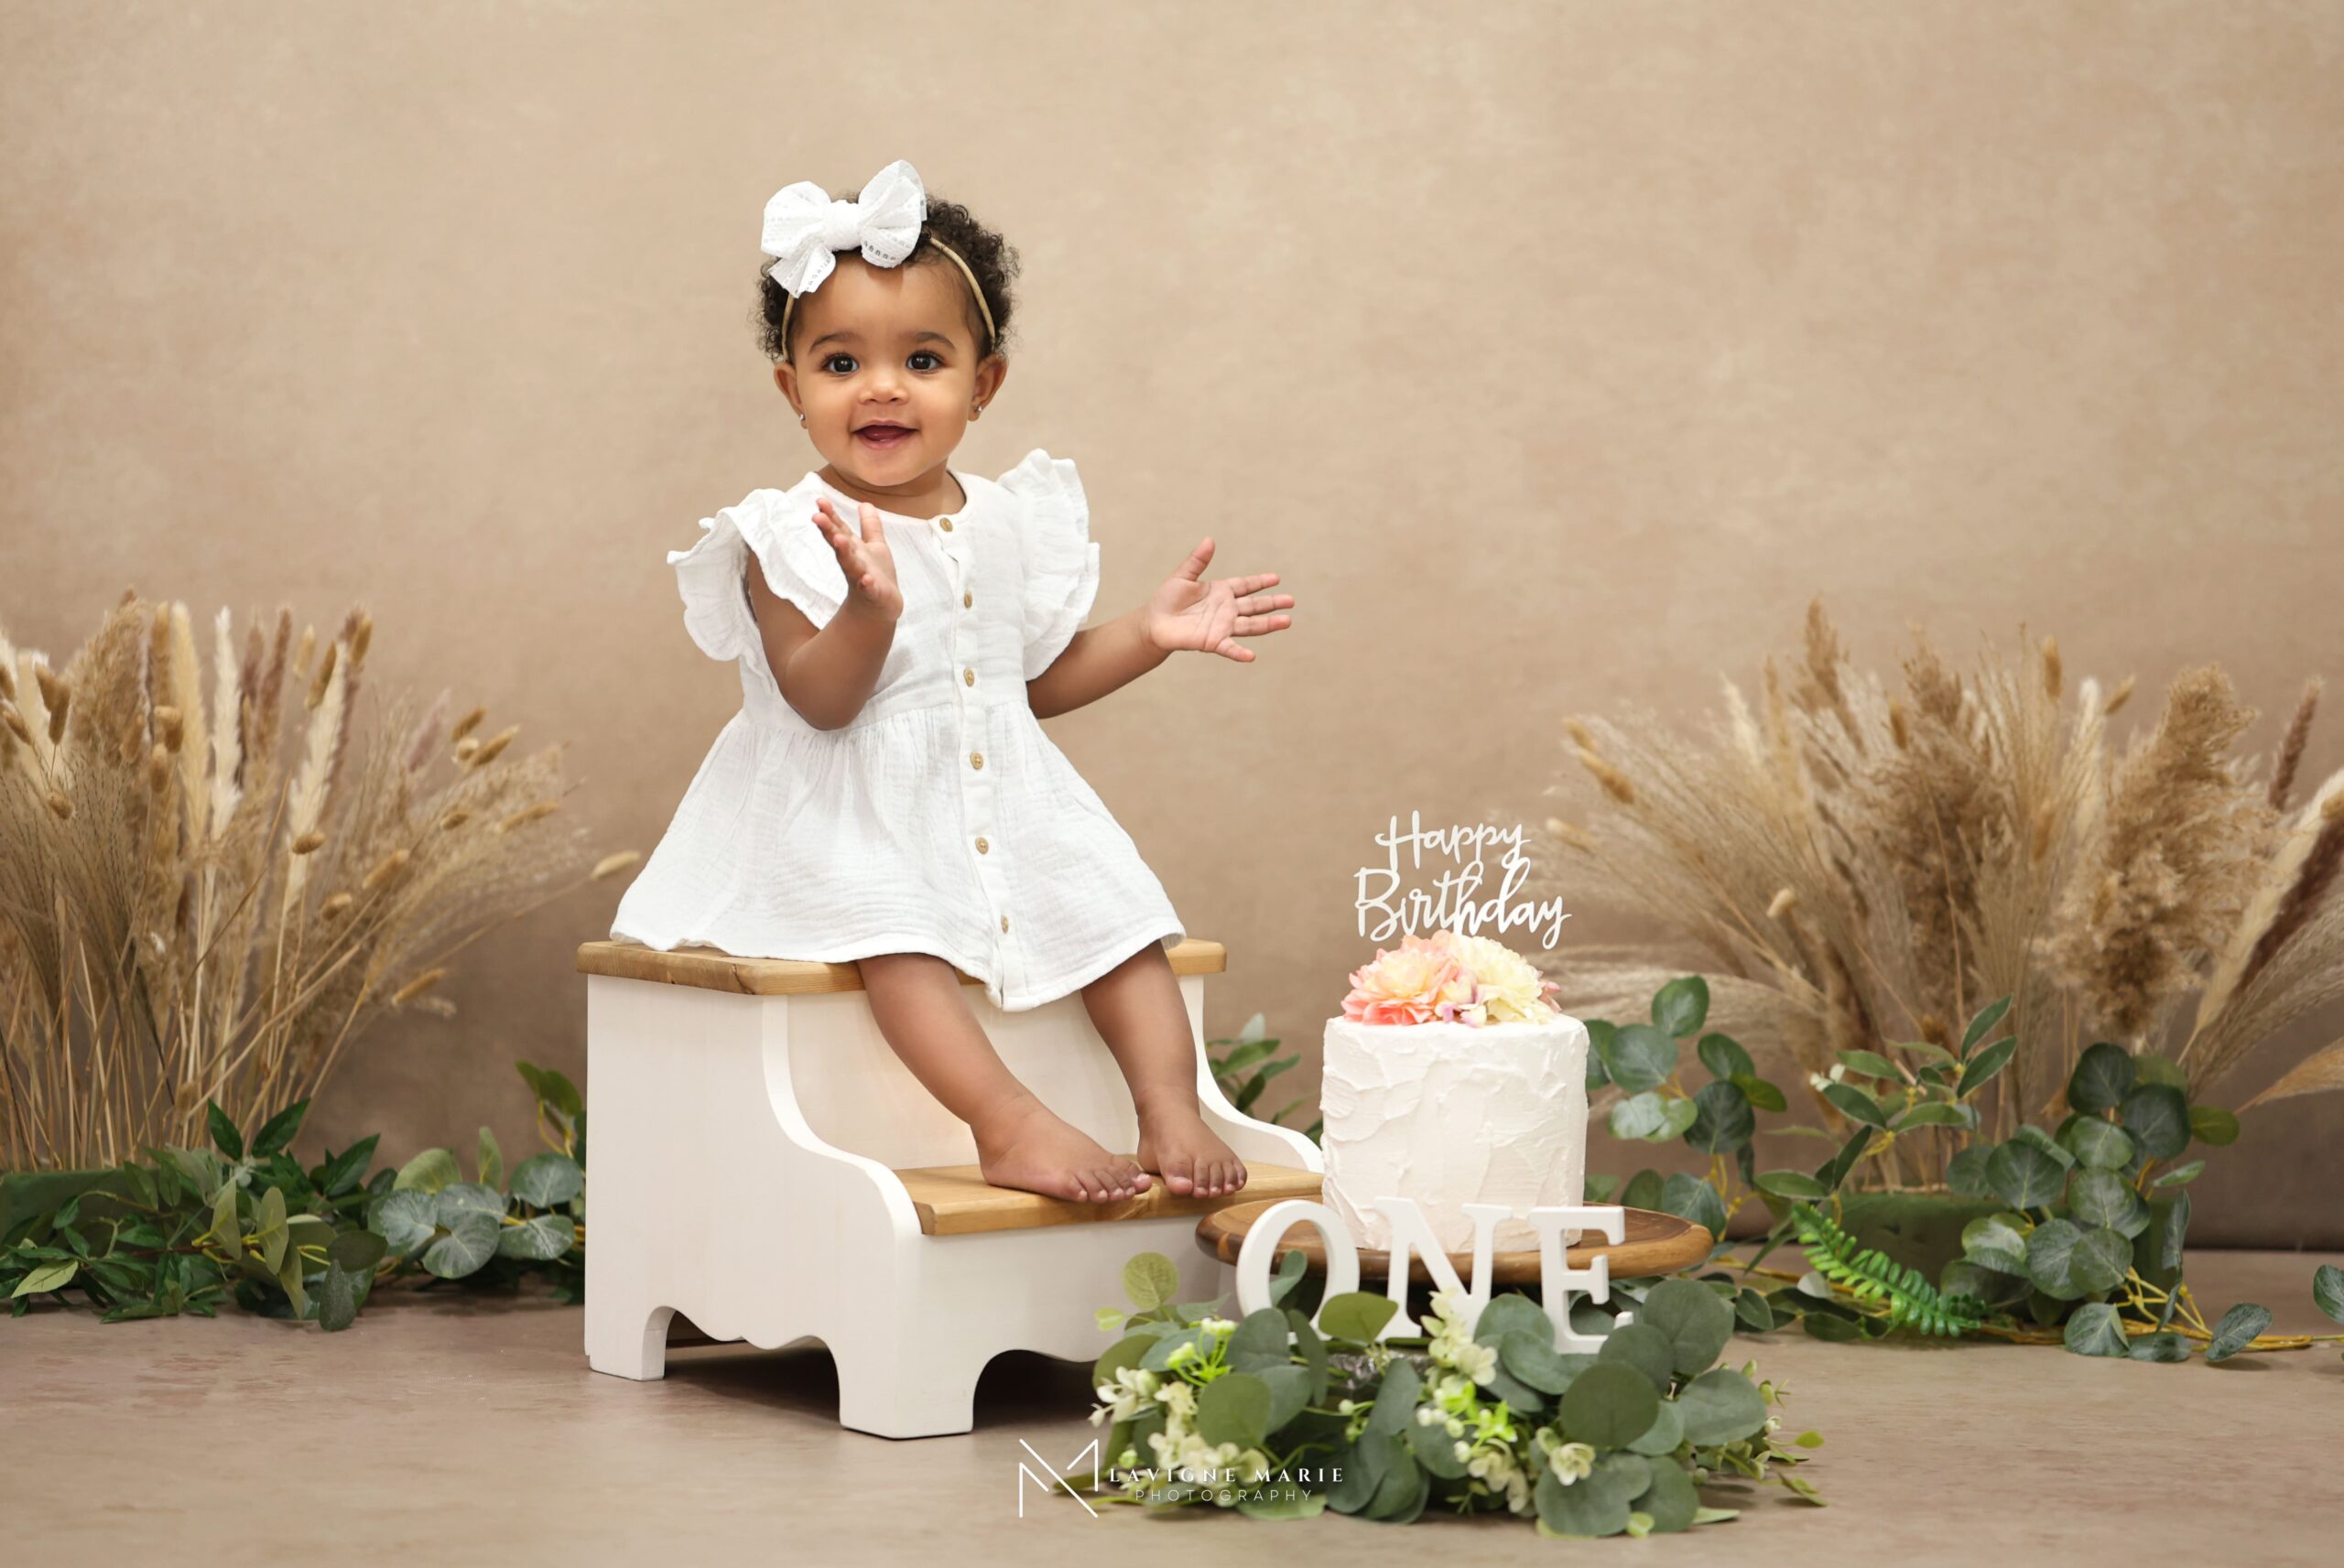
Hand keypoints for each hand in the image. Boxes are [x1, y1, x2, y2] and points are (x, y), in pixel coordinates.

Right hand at [810, 496, 901, 621]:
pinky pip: (868, 588)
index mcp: (853, 549)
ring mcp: (861, 578)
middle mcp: (853, 562)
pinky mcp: (872, 594)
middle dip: (829, 531)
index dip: (830, 515)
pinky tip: (867, 580)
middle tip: (817, 517)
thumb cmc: (875, 574)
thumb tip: (865, 503)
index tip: (820, 500)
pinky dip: (867, 584)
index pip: (838, 529)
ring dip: (844, 552)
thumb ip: (869, 526)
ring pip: (850, 564)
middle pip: (838, 544)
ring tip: (839, 540)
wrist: (880, 608)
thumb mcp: (874, 546)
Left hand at [1143, 538, 1293, 660]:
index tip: (1277, 578)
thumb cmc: (1167, 599)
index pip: (1246, 586)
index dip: (1260, 582)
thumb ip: (1197, 561)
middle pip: (1255, 606)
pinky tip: (1251, 656)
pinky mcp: (1212, 642)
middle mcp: (1226, 610)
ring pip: (1250, 625)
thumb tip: (1209, 540)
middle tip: (1291, 601)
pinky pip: (1229, 647)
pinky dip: (1239, 652)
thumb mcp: (1183, 576)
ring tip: (1287, 622)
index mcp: (1221, 592)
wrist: (1154, 623)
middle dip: (1273, 603)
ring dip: (1268, 625)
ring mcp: (1222, 626)